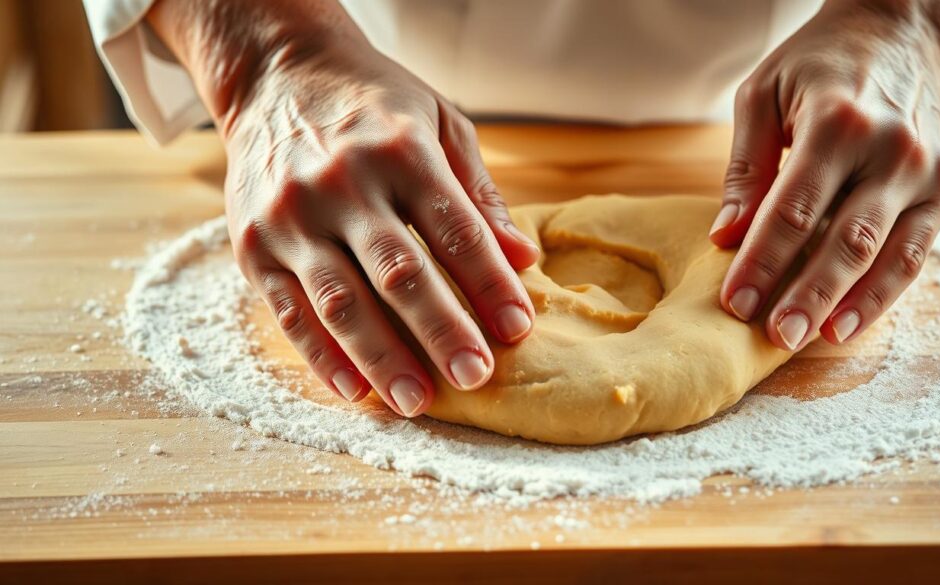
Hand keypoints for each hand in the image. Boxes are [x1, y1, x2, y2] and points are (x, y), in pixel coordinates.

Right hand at [148, 0, 539, 416]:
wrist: (276, 75)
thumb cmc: (372, 105)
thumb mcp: (438, 124)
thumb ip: (478, 195)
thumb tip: (523, 258)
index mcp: (400, 151)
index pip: (456, 230)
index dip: (490, 284)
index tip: (519, 328)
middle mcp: (342, 184)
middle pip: (400, 273)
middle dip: (442, 331)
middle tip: (477, 378)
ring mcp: (291, 217)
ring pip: (341, 302)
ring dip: (382, 357)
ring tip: (418, 401)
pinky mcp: (251, 245)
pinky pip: (289, 311)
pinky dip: (322, 355)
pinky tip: (355, 389)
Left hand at [710, 0, 939, 350]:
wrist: (908, 29)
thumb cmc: (823, 61)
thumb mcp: (765, 94)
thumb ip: (746, 167)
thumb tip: (725, 236)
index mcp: (837, 122)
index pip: (792, 209)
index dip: (762, 261)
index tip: (733, 301)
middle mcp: (890, 150)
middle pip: (842, 239)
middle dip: (804, 294)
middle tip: (771, 337)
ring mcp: (926, 172)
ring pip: (885, 254)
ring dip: (844, 303)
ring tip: (807, 339)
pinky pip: (915, 253)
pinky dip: (884, 294)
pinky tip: (848, 323)